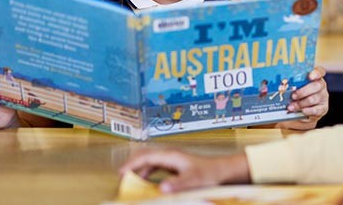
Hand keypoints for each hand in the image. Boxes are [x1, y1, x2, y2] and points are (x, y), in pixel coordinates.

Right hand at [119, 149, 250, 192]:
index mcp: (171, 155)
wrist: (221, 170)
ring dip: (139, 169)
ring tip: (130, 180)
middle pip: (145, 155)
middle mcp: (169, 155)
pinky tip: (146, 181)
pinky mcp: (174, 165)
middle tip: (121, 176)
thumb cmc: (209, 173)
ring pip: (149, 160)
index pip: (146, 156)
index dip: (132, 164)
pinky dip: (147, 172)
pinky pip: (155, 166)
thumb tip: (162, 188)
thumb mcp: (193, 180)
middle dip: (131, 164)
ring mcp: (171, 159)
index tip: (121, 173)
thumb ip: (178, 184)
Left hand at [278, 66, 327, 129]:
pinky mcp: (323, 108)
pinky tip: (302, 111)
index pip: (320, 71)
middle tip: (293, 96)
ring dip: (301, 103)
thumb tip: (278, 86)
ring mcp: (323, 97)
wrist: (303, 111)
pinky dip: (308, 110)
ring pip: (314, 99)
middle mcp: (321, 86)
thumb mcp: (295, 87)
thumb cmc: (297, 95)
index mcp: (315, 77)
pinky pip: (316, 110)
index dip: (316, 73)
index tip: (310, 76)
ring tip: (291, 107)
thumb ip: (291, 85)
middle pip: (316, 86)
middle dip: (303, 91)